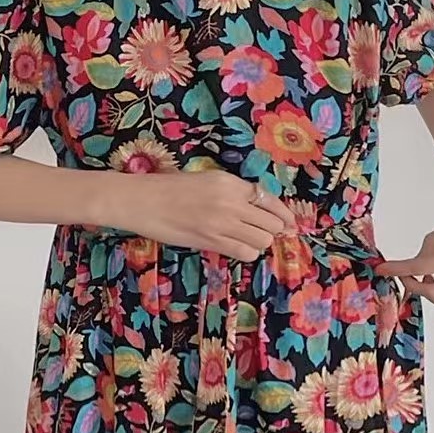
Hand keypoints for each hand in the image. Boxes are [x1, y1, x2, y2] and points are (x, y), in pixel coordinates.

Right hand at [111, 171, 297, 260]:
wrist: (143, 201)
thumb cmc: (169, 188)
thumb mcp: (206, 180)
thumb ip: (232, 192)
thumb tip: (256, 207)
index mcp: (230, 182)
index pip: (269, 199)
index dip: (284, 214)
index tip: (290, 223)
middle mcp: (231, 202)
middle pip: (271, 223)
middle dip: (273, 230)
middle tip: (267, 233)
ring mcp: (222, 224)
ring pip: (261, 241)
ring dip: (260, 242)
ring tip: (248, 239)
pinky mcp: (212, 242)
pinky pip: (244, 252)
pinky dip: (247, 252)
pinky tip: (238, 247)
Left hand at [377, 195, 433, 311]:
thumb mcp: (433, 239)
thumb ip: (419, 261)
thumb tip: (406, 277)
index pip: (418, 270)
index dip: (397, 271)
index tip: (383, 270)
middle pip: (433, 295)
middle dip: (417, 288)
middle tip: (408, 278)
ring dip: (432, 296)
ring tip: (428, 281)